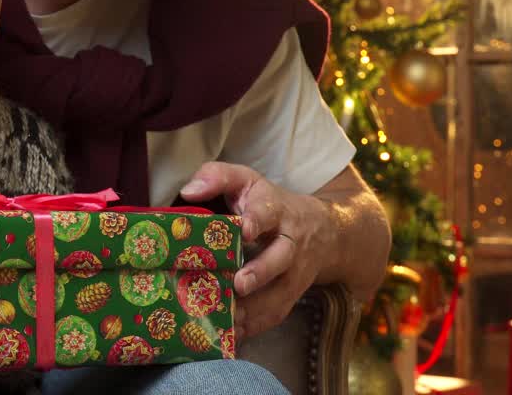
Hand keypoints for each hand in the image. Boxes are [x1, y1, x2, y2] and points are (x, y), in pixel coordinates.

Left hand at [179, 162, 335, 340]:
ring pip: (280, 293)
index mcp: (277, 210)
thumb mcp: (246, 181)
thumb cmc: (268, 203)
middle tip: (239, 284)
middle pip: (281, 258)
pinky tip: (231, 334)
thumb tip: (188, 191)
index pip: (269, 211)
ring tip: (228, 318)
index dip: (258, 220)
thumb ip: (217, 177)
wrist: (322, 230)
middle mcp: (291, 242)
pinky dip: (255, 326)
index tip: (245, 229)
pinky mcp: (292, 295)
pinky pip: (277, 313)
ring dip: (255, 308)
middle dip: (261, 272)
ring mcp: (295, 272)